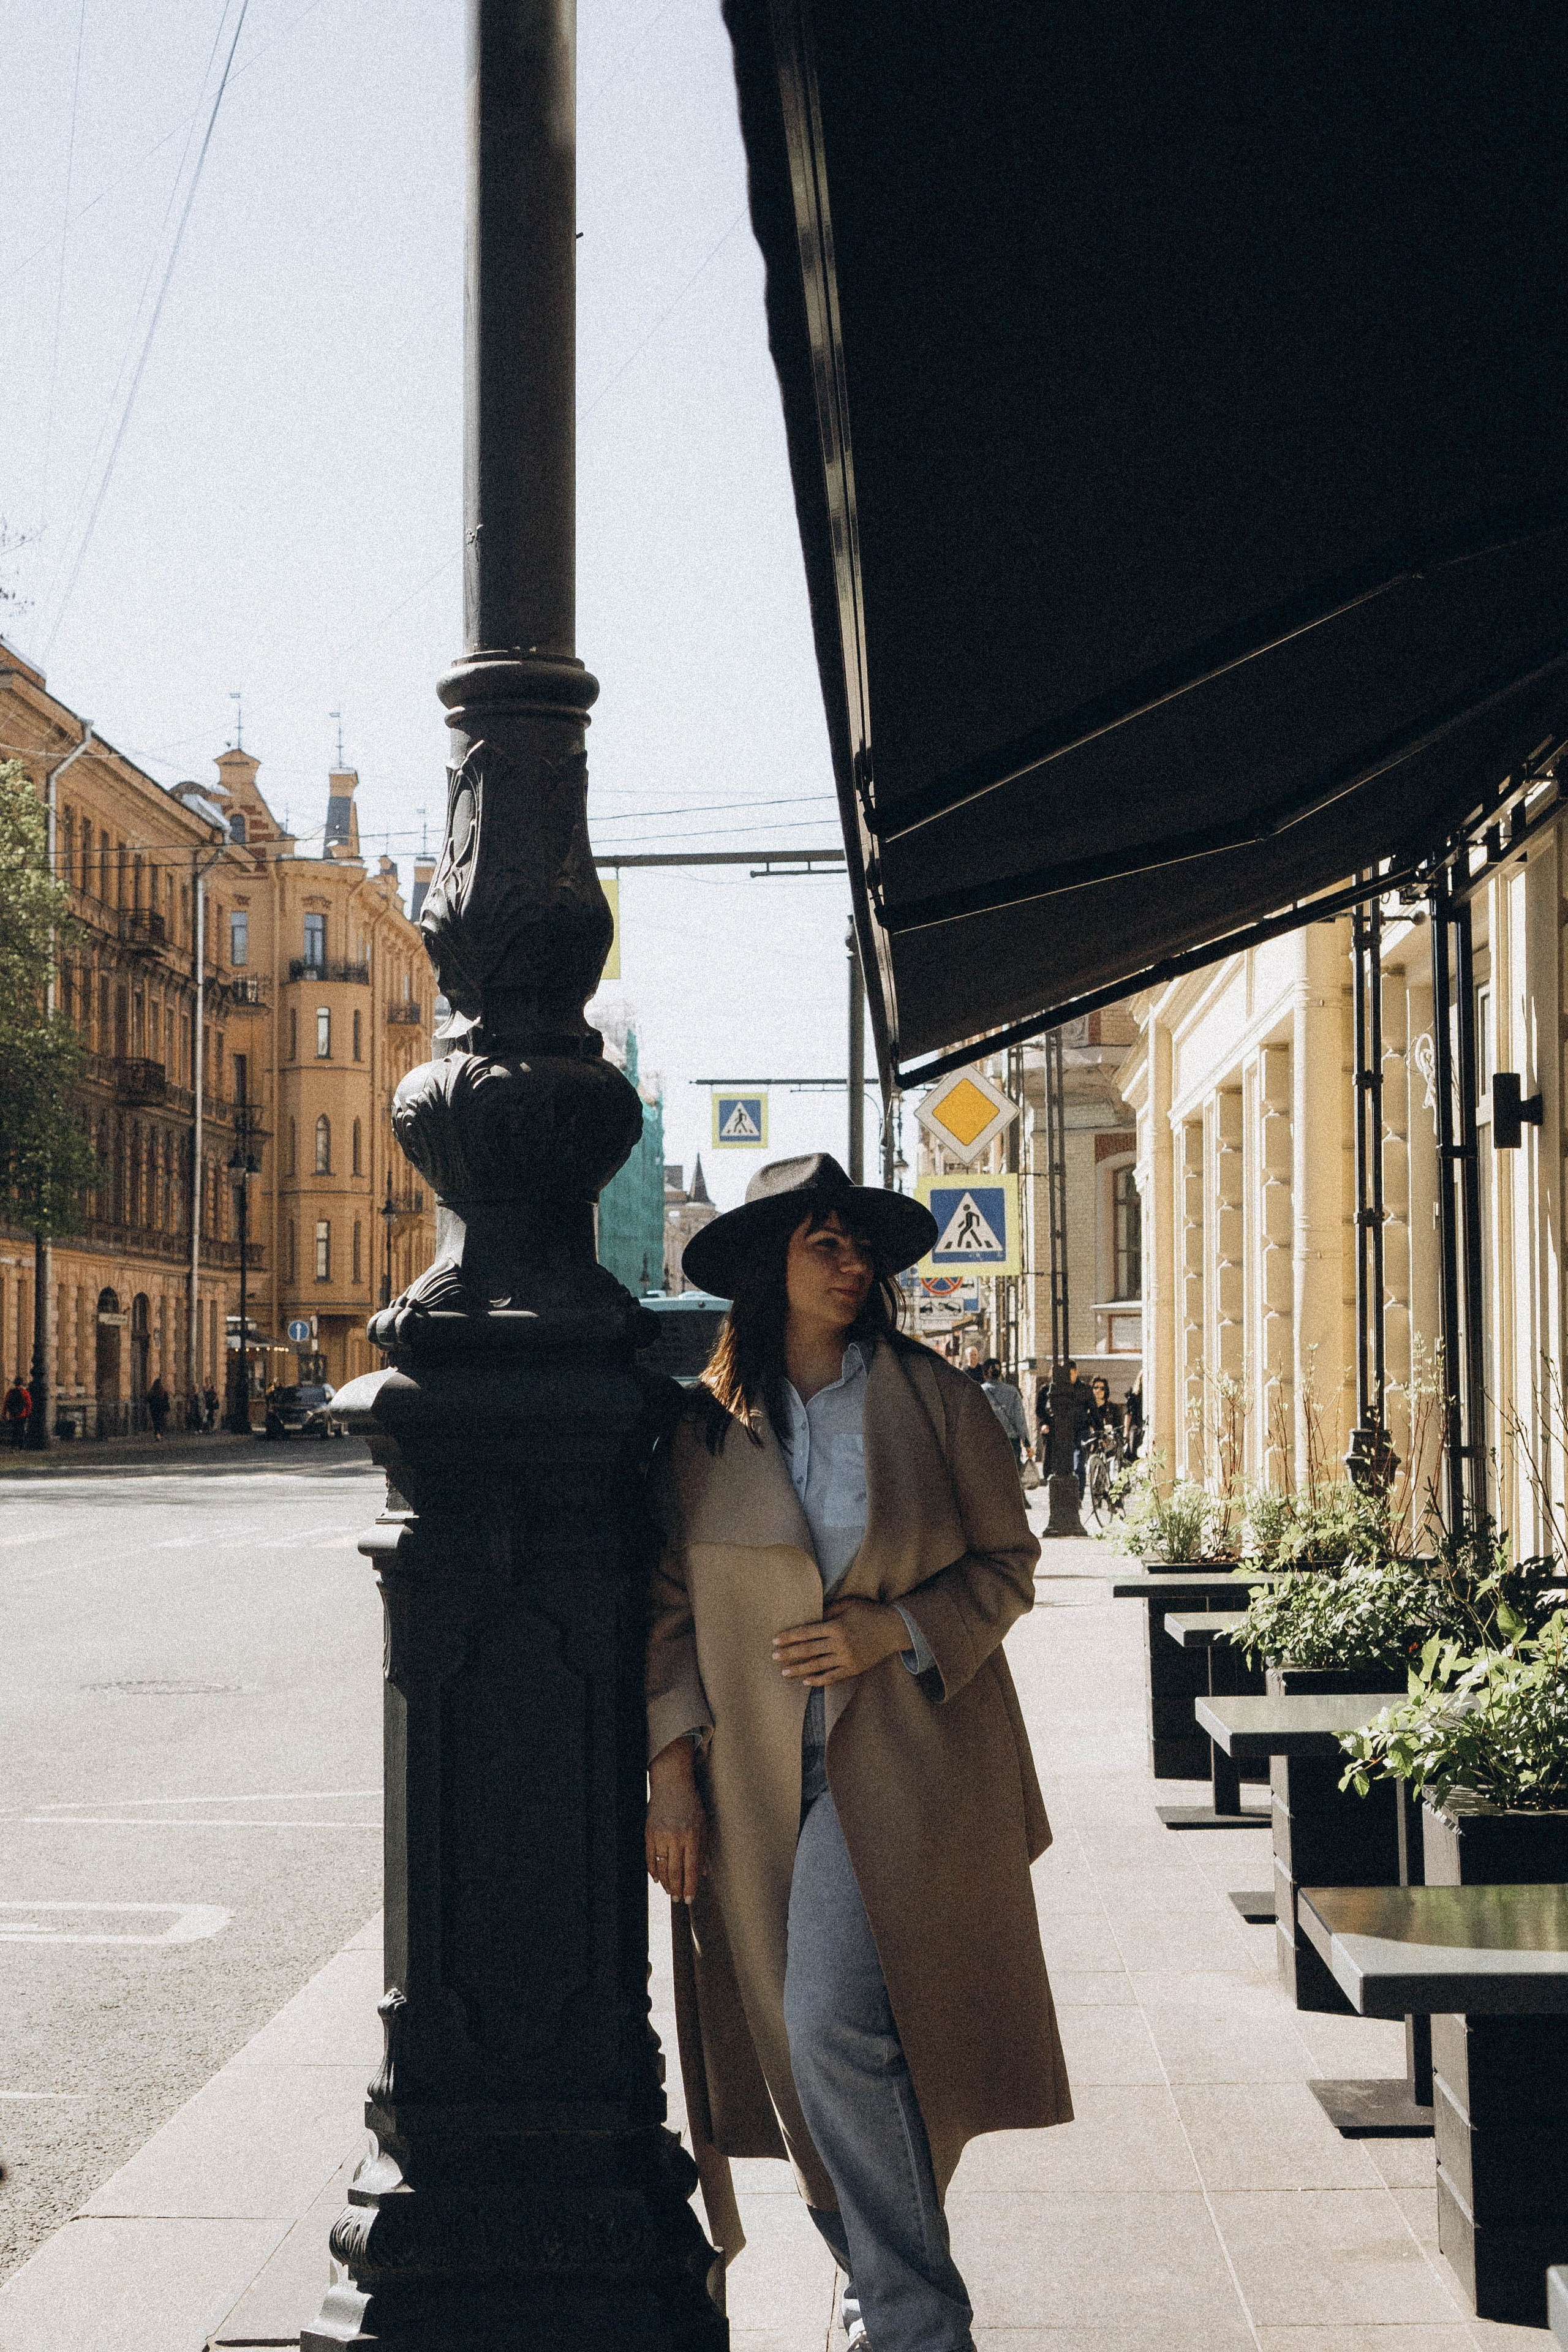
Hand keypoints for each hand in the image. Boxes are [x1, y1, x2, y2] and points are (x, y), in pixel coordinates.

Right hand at [646, 1739, 707, 1902]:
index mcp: (692, 1835)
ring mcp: (660, 1835)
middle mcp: (676, 1837)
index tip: (690, 1899)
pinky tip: (657, 1878)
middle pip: (675, 1871)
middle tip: (679, 1900)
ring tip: (669, 1892)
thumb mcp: (703, 1825)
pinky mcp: (649, 1832)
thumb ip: (704, 1849)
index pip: (691, 1868)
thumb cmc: (691, 1804)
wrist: (671, 1783)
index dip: (690, 1886)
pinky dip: (653, 1870)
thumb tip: (704, 1873)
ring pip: (662, 1867)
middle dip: (677, 1889)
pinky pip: (650, 1857)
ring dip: (666, 1883)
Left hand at [772, 1597, 909, 1687]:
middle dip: (789, 1654)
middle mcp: (840, 1644)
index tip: (775, 1640)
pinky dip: (818, 1680)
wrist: (894, 1629)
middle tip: (773, 1657)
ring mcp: (847, 1659)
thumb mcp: (849, 1604)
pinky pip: (832, 1677)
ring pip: (817, 1666)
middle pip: (808, 1651)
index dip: (789, 1636)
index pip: (807, 1632)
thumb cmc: (870, 1613)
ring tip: (784, 1672)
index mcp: (837, 1626)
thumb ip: (828, 1611)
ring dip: (799, 1670)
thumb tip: (809, 1616)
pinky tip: (806, 1682)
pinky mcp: (853, 1669)